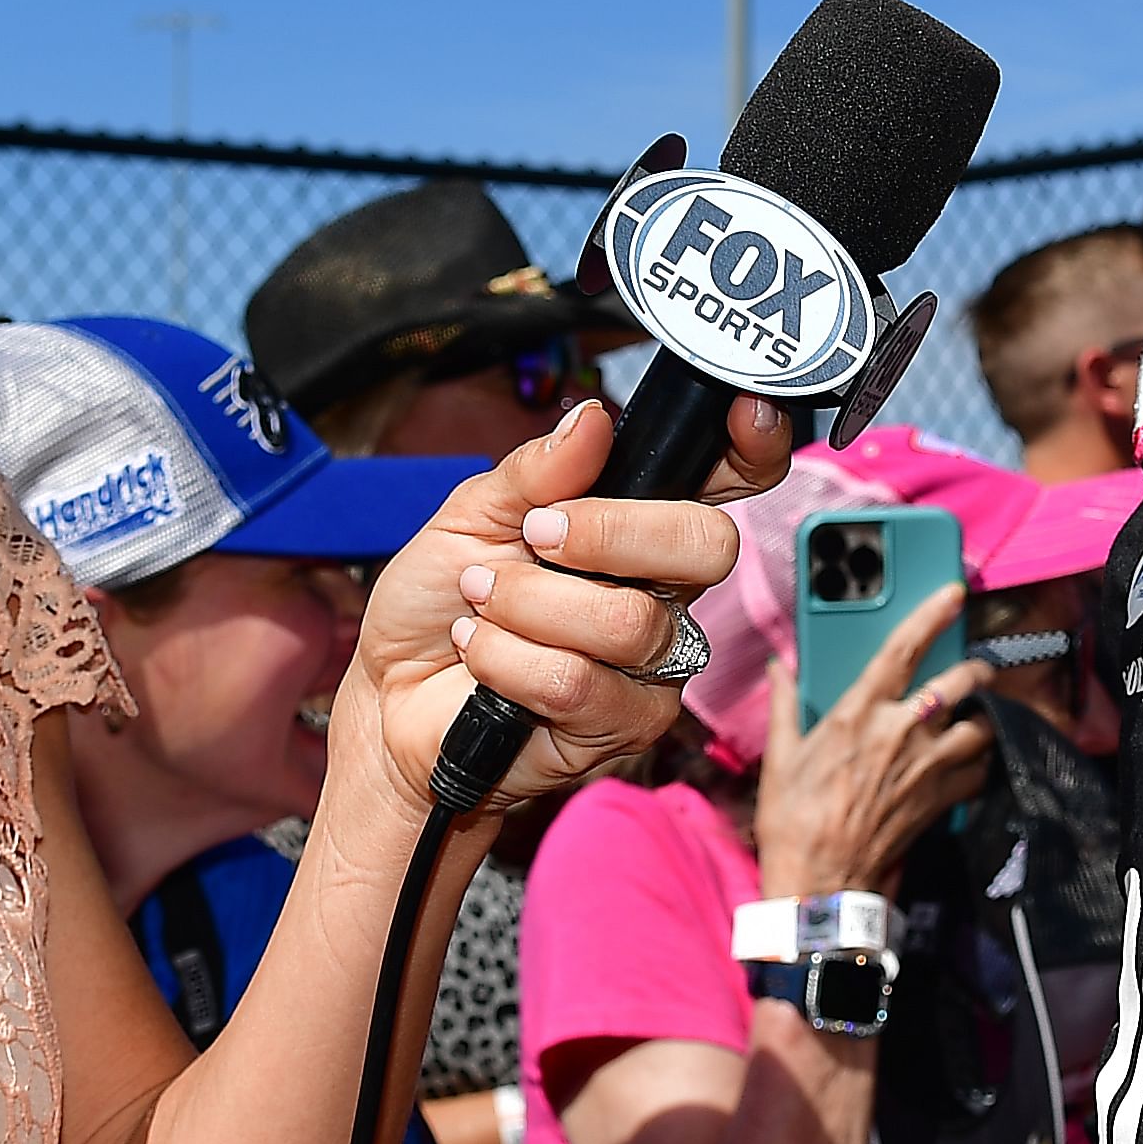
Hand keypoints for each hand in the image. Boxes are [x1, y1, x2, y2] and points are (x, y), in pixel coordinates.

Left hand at [333, 396, 779, 819]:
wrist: (390, 695)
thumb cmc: (439, 602)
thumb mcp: (471, 514)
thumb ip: (535, 471)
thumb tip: (593, 420)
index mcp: (638, 526)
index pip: (728, 481)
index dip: (752, 447)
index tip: (743, 418)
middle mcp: (662, 590)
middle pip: (706, 545)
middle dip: (610, 532)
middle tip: (536, 537)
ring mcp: (652, 662)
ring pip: (627, 621)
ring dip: (527, 606)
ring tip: (480, 604)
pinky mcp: (624, 725)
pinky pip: (579, 682)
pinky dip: (508, 660)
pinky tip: (481, 653)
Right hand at [752, 585, 994, 903]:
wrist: (822, 881)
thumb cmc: (794, 820)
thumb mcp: (781, 757)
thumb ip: (786, 705)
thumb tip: (780, 668)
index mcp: (859, 713)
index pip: (904, 649)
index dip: (932, 614)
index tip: (953, 592)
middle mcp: (901, 732)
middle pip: (961, 682)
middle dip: (975, 669)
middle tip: (975, 667)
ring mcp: (928, 767)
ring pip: (981, 725)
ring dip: (985, 715)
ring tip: (979, 713)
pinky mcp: (941, 800)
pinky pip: (979, 771)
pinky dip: (982, 761)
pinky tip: (972, 760)